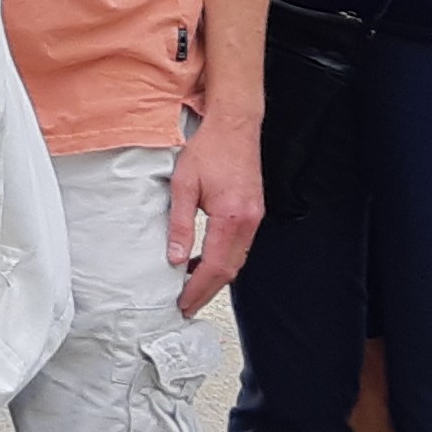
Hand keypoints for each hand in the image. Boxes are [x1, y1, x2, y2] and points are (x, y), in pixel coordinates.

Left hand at [167, 106, 264, 315]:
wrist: (234, 126)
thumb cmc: (208, 149)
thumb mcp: (183, 186)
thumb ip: (179, 225)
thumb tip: (176, 258)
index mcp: (231, 218)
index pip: (215, 267)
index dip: (198, 290)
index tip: (183, 304)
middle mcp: (249, 222)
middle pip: (230, 270)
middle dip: (207, 291)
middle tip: (186, 305)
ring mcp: (255, 218)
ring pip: (238, 261)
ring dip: (215, 277)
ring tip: (191, 289)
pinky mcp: (254, 212)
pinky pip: (240, 247)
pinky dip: (224, 260)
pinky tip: (204, 261)